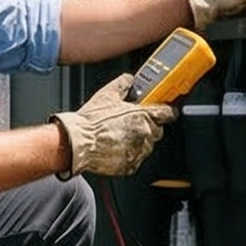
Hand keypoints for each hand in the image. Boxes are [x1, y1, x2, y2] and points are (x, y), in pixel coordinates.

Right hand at [52, 74, 178, 177]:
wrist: (77, 143)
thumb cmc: (90, 121)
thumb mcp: (106, 94)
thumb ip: (122, 84)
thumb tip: (129, 80)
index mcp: (142, 115)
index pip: (167, 113)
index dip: (166, 112)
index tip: (165, 112)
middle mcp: (144, 134)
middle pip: (158, 131)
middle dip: (149, 127)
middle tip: (132, 124)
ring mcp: (138, 151)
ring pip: (147, 146)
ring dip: (139, 141)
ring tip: (120, 137)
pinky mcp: (130, 165)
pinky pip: (136, 159)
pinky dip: (129, 155)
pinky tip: (115, 148)